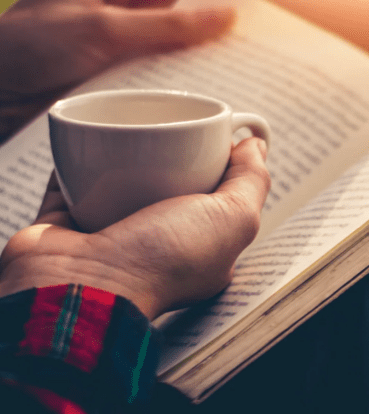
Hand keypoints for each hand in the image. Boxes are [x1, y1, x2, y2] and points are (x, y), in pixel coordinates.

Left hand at [0, 0, 234, 100]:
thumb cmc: (24, 52)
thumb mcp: (103, 30)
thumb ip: (167, 25)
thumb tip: (226, 17)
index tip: (248, 7)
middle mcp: (104, 15)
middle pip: (170, 18)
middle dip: (207, 32)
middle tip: (250, 49)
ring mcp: (102, 54)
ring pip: (161, 56)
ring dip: (190, 68)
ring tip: (231, 80)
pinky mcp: (100, 89)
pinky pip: (146, 86)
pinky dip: (170, 94)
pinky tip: (193, 107)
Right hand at [0, 138, 269, 319]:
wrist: (84, 287)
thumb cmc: (164, 259)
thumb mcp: (232, 218)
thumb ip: (251, 181)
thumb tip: (257, 144)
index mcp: (201, 254)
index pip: (218, 204)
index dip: (222, 169)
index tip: (215, 138)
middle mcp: (157, 250)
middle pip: (168, 192)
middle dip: (171, 159)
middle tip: (171, 125)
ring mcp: (110, 242)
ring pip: (118, 190)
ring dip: (121, 159)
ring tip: (131, 126)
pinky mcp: (66, 231)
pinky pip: (69, 190)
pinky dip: (73, 166)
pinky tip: (83, 140)